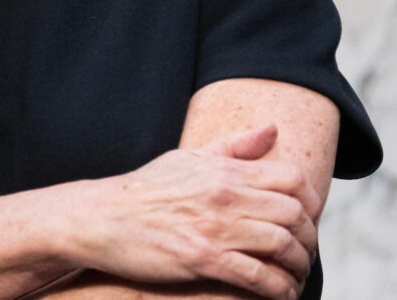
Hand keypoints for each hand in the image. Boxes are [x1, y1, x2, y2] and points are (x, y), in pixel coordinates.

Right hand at [68, 125, 320, 299]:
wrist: (101, 218)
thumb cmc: (144, 189)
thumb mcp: (186, 158)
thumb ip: (233, 146)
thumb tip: (271, 129)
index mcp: (222, 170)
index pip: (291, 177)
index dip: (311, 199)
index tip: (307, 217)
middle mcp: (224, 196)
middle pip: (295, 214)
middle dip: (309, 238)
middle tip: (304, 251)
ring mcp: (215, 228)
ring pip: (283, 246)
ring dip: (298, 266)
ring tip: (294, 275)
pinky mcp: (203, 259)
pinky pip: (259, 277)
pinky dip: (279, 289)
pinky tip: (280, 293)